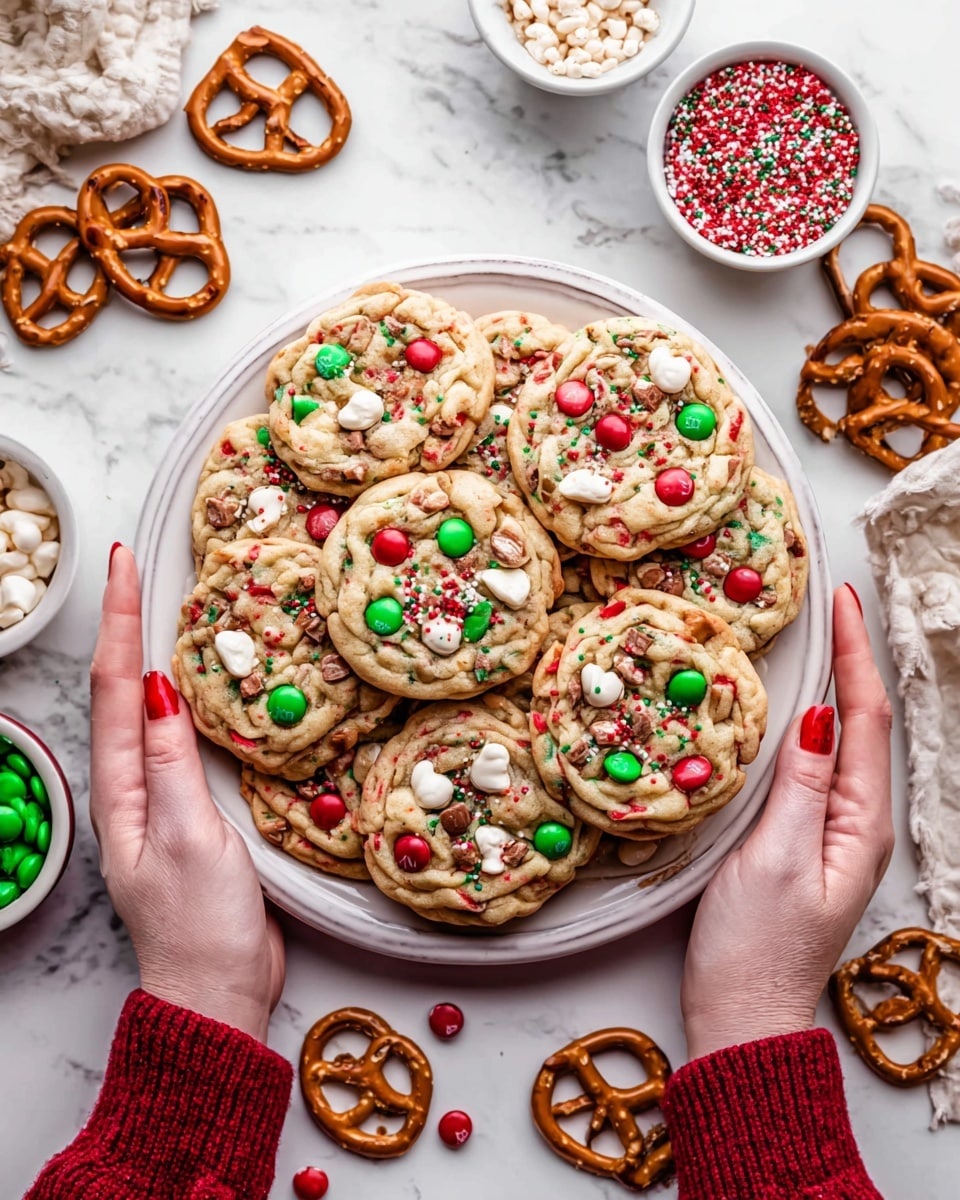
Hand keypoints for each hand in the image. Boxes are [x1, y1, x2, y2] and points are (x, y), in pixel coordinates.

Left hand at [89, 545, 284, 1041]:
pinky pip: (182, 736)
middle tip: (137, 564)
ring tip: (160, 602)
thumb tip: (159, 689)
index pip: (115, 686)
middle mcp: (133, 784)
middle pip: (120, 686)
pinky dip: (186, 694)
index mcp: (123, 789)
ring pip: (149, 708)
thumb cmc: (202, 925)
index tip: (125, 562)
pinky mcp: (190, 809)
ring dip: (148, 650)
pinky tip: (201, 682)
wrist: (217, 990)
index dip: (119, 619)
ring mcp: (159, 796)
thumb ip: (174, 765)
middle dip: (124, 621)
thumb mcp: (189, 839)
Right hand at [680, 584, 893, 1059]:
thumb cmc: (756, 945)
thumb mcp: (778, 859)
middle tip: (828, 604)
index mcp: (859, 821)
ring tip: (814, 638)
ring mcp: (828, 829)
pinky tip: (786, 708)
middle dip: (851, 658)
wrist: (740, 1012)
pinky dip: (805, 721)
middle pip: (861, 722)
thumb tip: (822, 715)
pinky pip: (811, 764)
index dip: (855, 654)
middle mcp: (854, 820)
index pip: (865, 718)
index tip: (841, 600)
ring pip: (838, 740)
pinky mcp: (798, 838)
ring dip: (831, 684)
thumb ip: (803, 786)